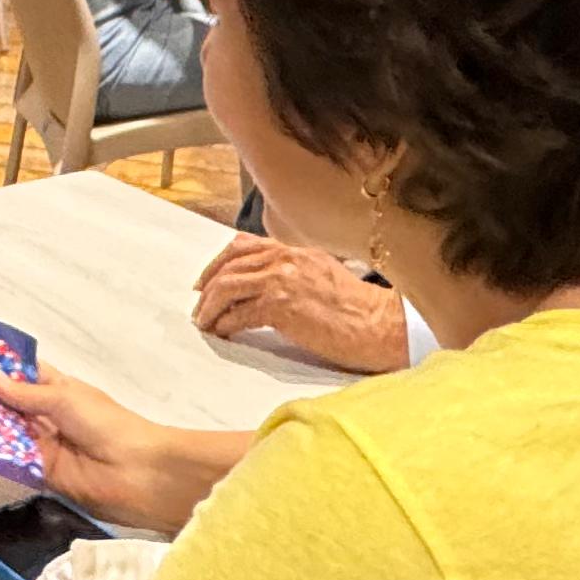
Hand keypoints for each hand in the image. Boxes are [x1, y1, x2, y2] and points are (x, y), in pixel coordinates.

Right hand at [0, 362, 237, 534]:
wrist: (138, 474)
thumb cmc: (107, 425)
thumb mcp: (64, 399)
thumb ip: (25, 394)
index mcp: (58, 390)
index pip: (21, 375)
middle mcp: (47, 415)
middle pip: (7, 405)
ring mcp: (42, 445)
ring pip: (5, 432)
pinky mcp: (39, 473)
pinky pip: (11, 461)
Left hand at [192, 236, 409, 373]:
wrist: (380, 325)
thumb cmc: (357, 310)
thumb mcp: (322, 277)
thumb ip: (293, 273)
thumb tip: (263, 287)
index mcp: (296, 251)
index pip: (244, 246)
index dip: (218, 263)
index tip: (205, 282)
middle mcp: (287, 259)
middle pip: (230, 265)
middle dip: (208, 287)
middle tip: (199, 308)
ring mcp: (283, 281)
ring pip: (228, 286)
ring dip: (210, 307)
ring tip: (205, 323)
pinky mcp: (282, 307)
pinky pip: (239, 314)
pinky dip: (225, 324)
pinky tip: (223, 333)